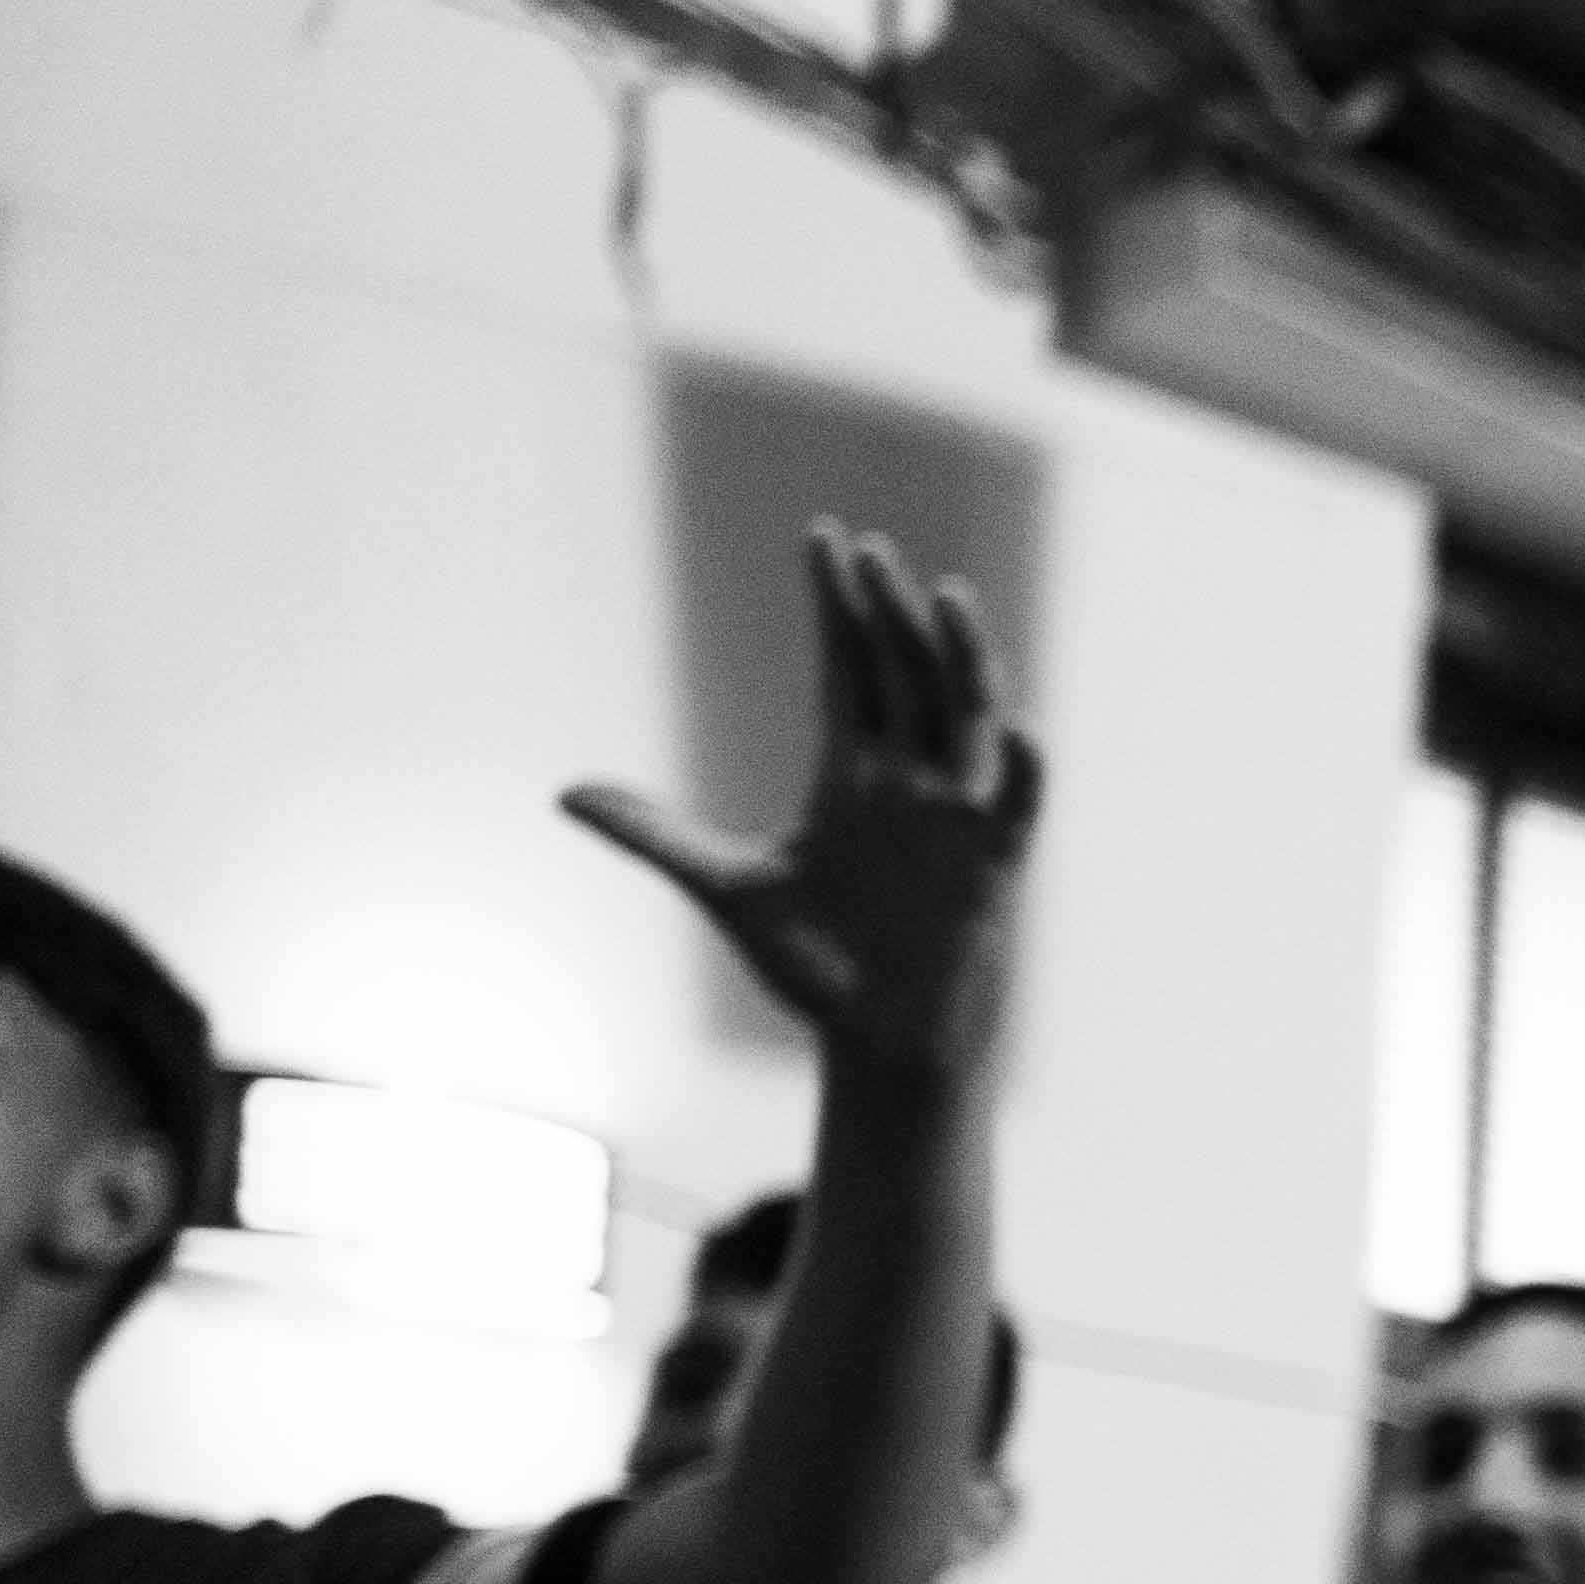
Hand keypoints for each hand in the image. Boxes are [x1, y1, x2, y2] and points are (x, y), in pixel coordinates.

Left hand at [563, 525, 1040, 1087]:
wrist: (878, 1044)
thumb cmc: (815, 970)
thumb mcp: (725, 888)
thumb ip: (655, 834)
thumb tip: (563, 793)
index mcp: (854, 775)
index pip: (852, 666)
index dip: (839, 604)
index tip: (828, 539)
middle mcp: (911, 780)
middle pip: (905, 672)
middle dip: (889, 611)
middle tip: (867, 551)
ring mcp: (956, 817)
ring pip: (966, 714)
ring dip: (961, 656)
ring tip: (945, 596)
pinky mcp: (993, 864)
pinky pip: (1017, 803)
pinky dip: (1022, 766)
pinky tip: (1016, 729)